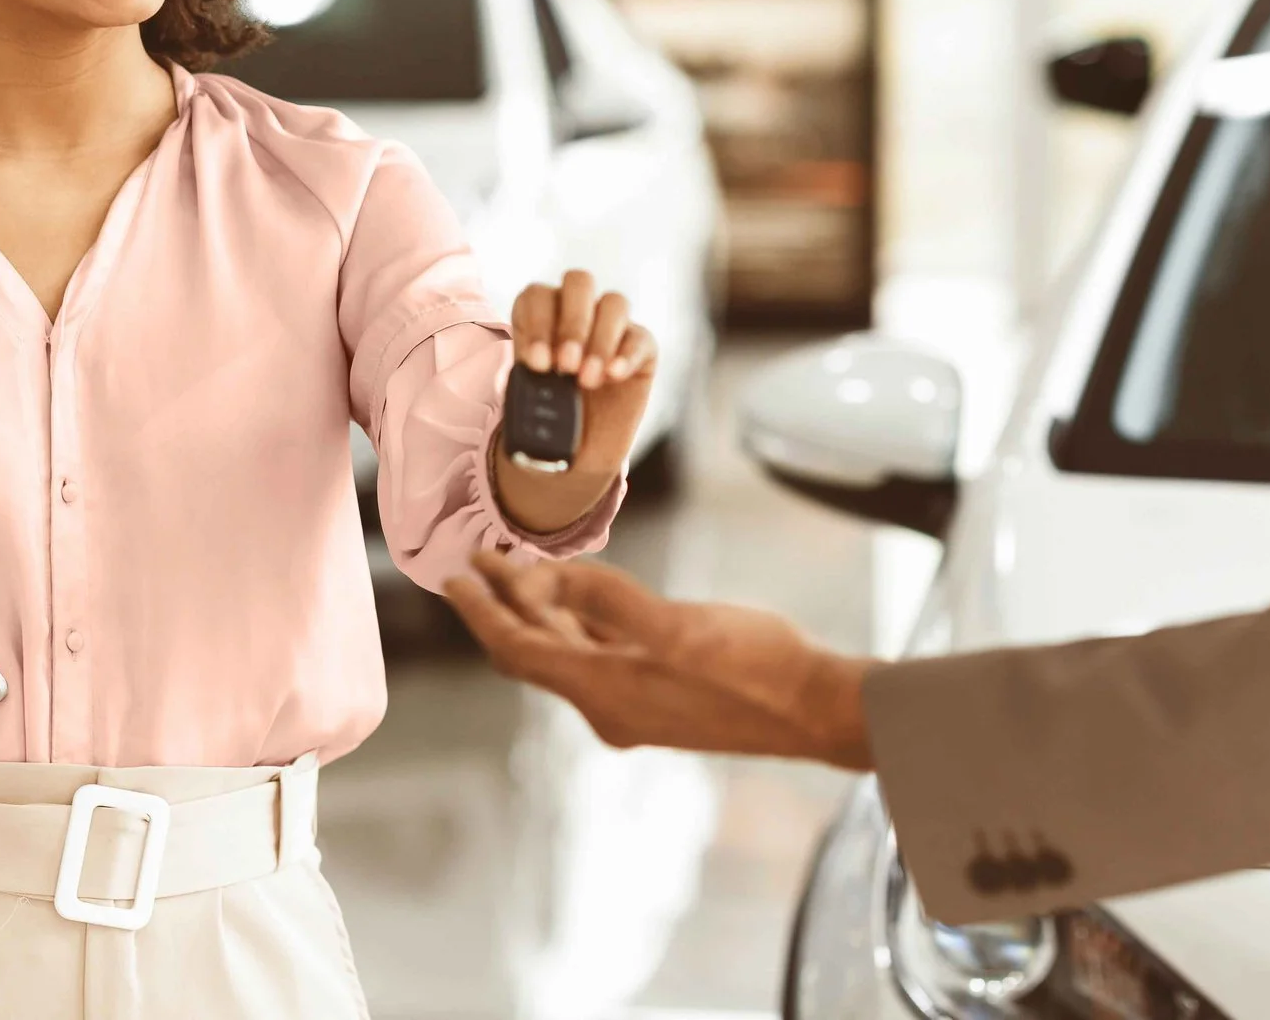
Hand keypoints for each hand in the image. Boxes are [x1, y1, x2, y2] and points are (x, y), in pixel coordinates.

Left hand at [445, 552, 874, 768]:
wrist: (815, 709)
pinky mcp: (660, 693)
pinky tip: (579, 597)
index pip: (518, 650)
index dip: (482, 612)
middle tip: (481, 560)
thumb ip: (609, 601)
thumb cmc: (755, 669)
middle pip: (536, 651)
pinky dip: (578, 622)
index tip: (455, 578)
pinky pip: (599, 654)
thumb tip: (554, 580)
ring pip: (566, 652)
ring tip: (519, 569)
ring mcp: (634, 701)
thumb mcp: (678, 625)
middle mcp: (608, 704)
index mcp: (604, 689)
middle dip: (505, 604)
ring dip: (540, 612)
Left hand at [498, 271, 658, 532]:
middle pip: (579, 282)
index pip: (537, 295)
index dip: (538, 323)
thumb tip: (535, 377)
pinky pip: (640, 336)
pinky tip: (614, 376)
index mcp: (540, 317)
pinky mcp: (641, 348)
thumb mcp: (528, 404)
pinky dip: (627, 354)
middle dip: (573, 322)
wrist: (579, 454)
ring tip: (588, 380)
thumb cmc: (549, 420)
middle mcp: (577, 313)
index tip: (537, 363)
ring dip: (599, 340)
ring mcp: (612, 327)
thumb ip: (527, 386)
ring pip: (614, 303)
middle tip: (566, 365)